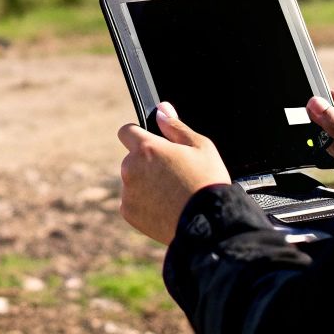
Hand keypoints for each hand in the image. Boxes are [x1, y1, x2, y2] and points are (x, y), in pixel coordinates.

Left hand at [116, 102, 232, 244]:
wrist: (207, 223)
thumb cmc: (207, 182)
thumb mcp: (200, 146)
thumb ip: (175, 126)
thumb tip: (161, 110)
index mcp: (147, 148)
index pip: (126, 131)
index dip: (139, 135)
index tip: (151, 143)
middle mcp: (131, 168)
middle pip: (132, 158)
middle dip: (146, 163)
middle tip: (172, 174)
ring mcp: (128, 191)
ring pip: (132, 181)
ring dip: (145, 183)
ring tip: (172, 194)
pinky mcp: (128, 212)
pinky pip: (132, 202)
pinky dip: (144, 203)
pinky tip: (165, 207)